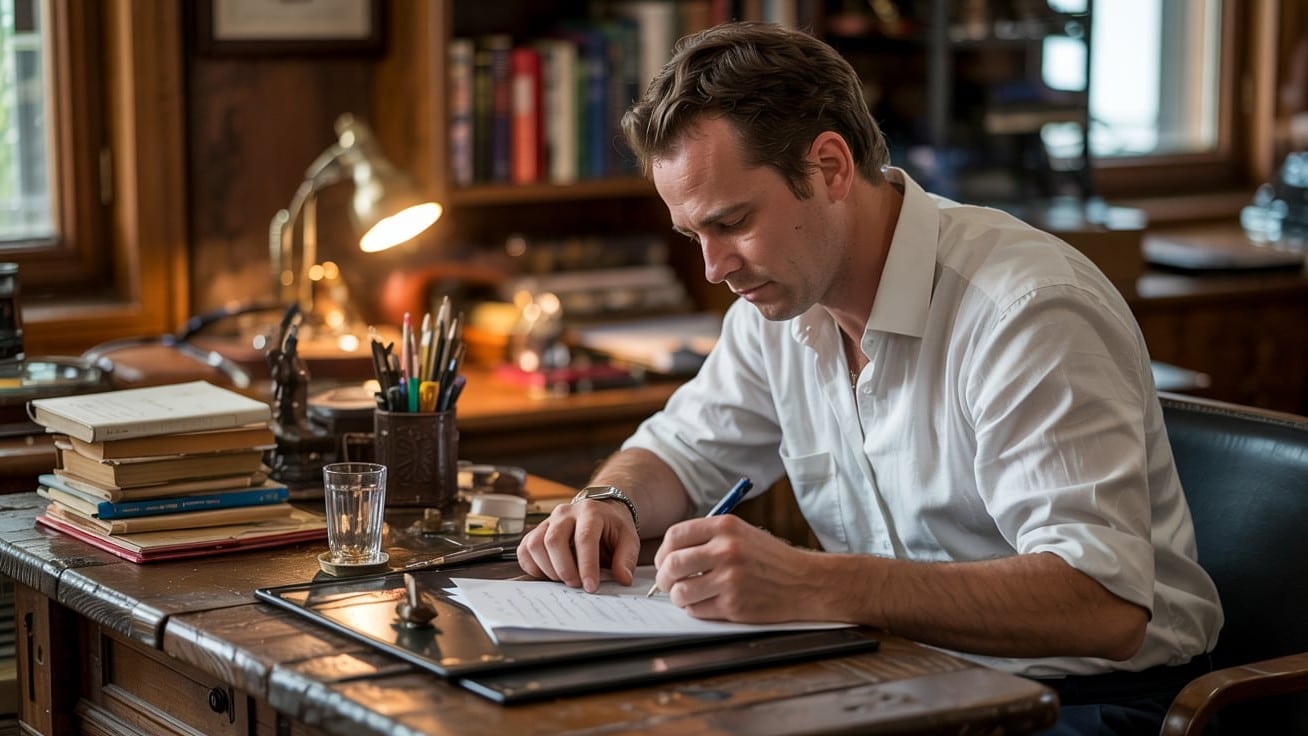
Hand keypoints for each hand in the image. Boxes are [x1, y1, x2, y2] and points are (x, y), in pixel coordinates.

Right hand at [516, 498, 639, 592]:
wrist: (599, 511)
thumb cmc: (611, 527)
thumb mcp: (628, 539)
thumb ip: (626, 559)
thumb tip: (623, 579)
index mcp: (590, 512)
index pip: (585, 538)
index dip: (587, 565)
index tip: (590, 586)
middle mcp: (565, 513)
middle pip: (554, 540)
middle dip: (564, 569)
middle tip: (576, 585)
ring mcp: (548, 521)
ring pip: (535, 545)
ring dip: (548, 569)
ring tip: (564, 579)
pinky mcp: (536, 531)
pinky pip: (524, 550)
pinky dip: (533, 567)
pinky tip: (549, 574)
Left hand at [652, 515, 815, 622]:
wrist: (805, 582)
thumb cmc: (771, 559)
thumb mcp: (742, 533)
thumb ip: (709, 538)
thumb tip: (670, 554)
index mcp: (726, 527)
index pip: (675, 535)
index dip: (663, 551)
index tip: (664, 562)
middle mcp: (727, 550)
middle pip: (672, 564)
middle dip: (664, 578)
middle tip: (667, 583)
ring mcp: (730, 578)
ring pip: (681, 591)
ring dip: (678, 597)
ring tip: (686, 596)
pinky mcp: (734, 604)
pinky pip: (697, 610)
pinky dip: (695, 609)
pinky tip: (706, 604)